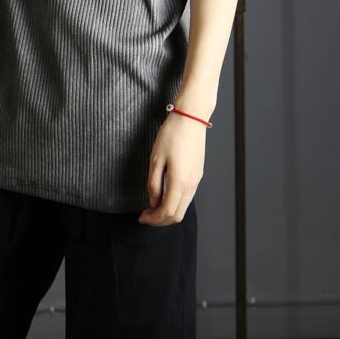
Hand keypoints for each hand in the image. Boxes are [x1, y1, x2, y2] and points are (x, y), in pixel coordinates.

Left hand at [137, 111, 206, 226]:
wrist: (191, 118)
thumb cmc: (171, 135)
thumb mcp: (156, 158)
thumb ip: (154, 183)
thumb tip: (153, 202)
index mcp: (179, 182)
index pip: (167, 212)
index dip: (153, 219)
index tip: (141, 216)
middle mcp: (191, 185)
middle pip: (177, 215)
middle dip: (160, 220)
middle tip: (146, 215)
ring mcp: (196, 180)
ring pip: (183, 207)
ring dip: (168, 212)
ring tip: (153, 206)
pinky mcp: (198, 174)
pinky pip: (187, 196)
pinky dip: (175, 202)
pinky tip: (164, 194)